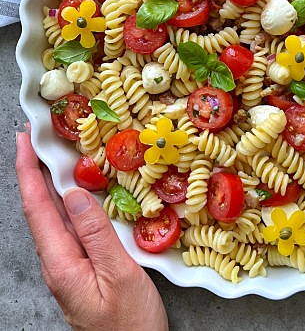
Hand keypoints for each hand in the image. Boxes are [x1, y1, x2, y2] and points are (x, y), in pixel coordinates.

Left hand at [16, 130, 167, 330]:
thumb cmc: (130, 323)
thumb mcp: (119, 275)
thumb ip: (96, 234)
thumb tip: (75, 194)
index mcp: (61, 263)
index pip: (37, 208)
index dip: (29, 171)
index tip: (25, 141)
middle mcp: (58, 262)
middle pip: (39, 209)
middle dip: (33, 172)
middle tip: (36, 140)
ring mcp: (68, 266)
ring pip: (53, 217)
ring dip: (49, 184)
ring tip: (53, 158)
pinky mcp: (81, 269)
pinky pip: (69, 227)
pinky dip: (67, 202)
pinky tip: (77, 195)